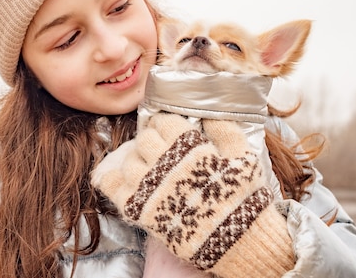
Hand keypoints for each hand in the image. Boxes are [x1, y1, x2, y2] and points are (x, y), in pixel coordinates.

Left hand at [91, 113, 293, 277]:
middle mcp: (165, 165)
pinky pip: (114, 189)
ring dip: (137, 162)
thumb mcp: (243, 156)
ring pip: (129, 163)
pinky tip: (118, 178)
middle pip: (144, 140)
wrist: (239, 241)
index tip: (167, 128)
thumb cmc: (243, 197)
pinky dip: (112, 181)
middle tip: (160, 148)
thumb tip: (208, 113)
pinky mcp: (140, 210)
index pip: (163, 122)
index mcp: (188, 148)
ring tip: (148, 166)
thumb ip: (225, 129)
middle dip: (151, 141)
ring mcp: (150, 188)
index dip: (165, 123)